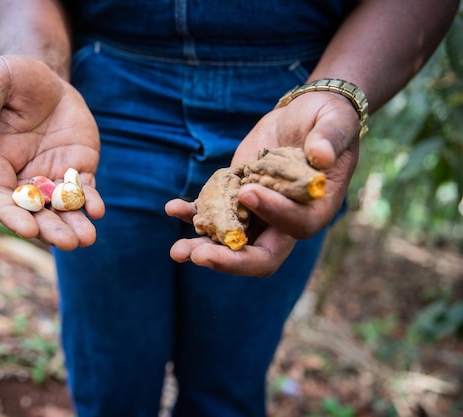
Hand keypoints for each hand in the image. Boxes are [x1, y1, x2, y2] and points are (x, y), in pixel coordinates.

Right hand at [0, 55, 103, 249]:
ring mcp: (52, 174)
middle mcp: (25, 175)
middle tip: (67, 242)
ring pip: (61, 207)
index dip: (12, 214)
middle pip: (35, 211)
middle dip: (50, 228)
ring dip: (73, 224)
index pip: (0, 196)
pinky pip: (84, 190)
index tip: (27, 229)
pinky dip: (90, 202)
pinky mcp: (77, 168)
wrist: (47, 79)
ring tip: (86, 239)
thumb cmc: (13, 78)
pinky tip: (98, 211)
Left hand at [165, 92, 360, 275]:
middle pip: (258, 255)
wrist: (302, 117)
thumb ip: (329, 138)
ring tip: (177, 251)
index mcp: (315, 209)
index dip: (273, 213)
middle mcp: (284, 221)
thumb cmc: (327, 120)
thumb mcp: (334, 123)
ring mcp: (256, 214)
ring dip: (203, 247)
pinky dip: (192, 214)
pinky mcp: (235, 199)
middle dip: (229, 259)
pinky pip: (213, 214)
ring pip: (230, 243)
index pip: (295, 225)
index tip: (248, 191)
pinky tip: (172, 207)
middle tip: (200, 255)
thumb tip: (322, 156)